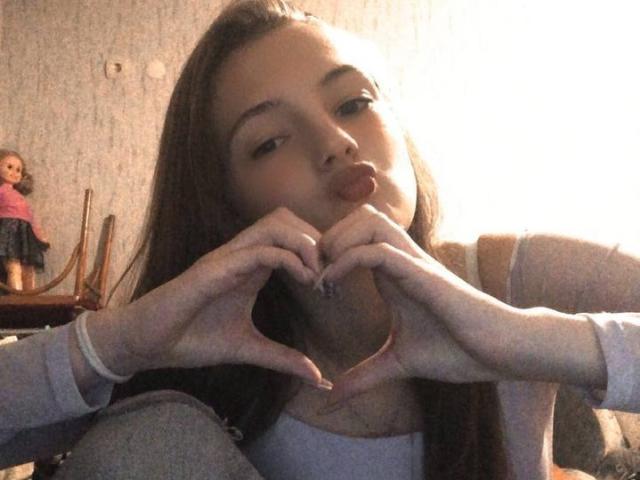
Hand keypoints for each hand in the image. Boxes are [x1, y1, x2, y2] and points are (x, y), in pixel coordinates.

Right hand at [88, 208, 329, 387]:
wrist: (147, 344)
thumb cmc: (191, 339)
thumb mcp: (248, 349)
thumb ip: (283, 359)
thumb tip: (318, 378)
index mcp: (250, 267)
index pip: (289, 236)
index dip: (317, 251)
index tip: (332, 283)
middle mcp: (240, 255)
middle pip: (285, 219)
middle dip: (316, 238)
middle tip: (330, 273)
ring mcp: (226, 259)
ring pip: (273, 225)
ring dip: (303, 242)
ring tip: (317, 273)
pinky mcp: (213, 270)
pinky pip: (256, 251)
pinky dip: (286, 258)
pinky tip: (302, 279)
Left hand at [319, 205, 515, 403]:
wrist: (501, 353)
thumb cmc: (458, 351)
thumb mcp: (397, 364)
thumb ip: (363, 376)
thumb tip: (331, 399)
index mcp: (395, 273)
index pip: (357, 235)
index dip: (328, 250)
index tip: (312, 283)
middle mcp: (403, 260)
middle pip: (361, 215)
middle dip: (329, 235)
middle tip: (314, 271)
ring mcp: (414, 264)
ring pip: (370, 220)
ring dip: (339, 240)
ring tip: (324, 274)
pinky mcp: (423, 275)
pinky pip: (378, 250)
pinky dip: (349, 258)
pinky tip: (333, 283)